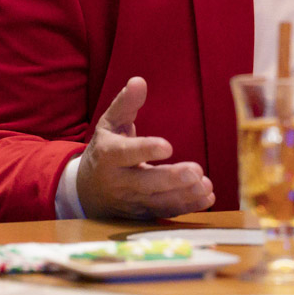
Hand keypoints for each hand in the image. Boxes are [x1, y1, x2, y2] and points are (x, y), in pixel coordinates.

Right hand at [76, 76, 214, 218]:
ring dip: (183, 196)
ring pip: (157, 201)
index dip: (146, 149)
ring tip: (206, 186)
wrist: (87, 190)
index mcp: (109, 155)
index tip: (168, 146)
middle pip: (145, 183)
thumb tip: (138, 81)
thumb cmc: (105, 150)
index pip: (126, 153)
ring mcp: (130, 201)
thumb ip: (126, 104)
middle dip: (171, 179)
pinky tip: (206, 198)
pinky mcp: (142, 214)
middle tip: (196, 171)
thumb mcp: (110, 124)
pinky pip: (164, 212)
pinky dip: (186, 207)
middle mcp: (118, 181)